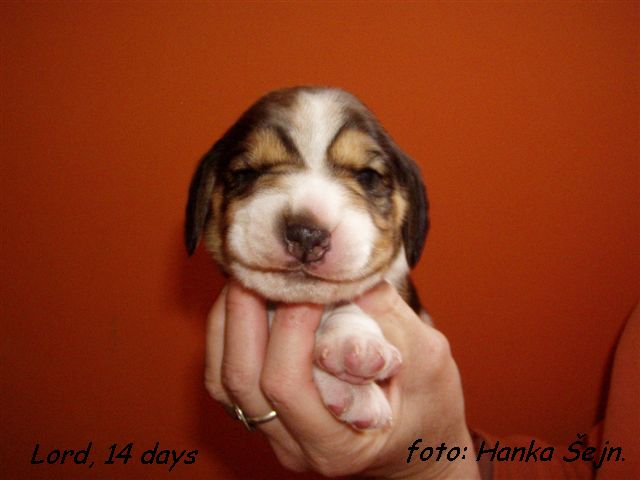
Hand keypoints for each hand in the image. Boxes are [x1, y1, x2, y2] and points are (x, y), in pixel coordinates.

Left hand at [204, 279, 479, 478]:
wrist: (418, 445)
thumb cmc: (429, 408)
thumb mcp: (426, 360)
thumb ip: (387, 318)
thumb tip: (344, 269)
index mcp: (337, 445)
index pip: (291, 386)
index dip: (291, 326)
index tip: (308, 282)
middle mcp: (294, 446)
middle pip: (243, 380)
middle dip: (248, 312)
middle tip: (266, 265)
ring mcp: (272, 433)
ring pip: (223, 379)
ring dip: (229, 319)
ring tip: (250, 273)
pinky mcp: (262, 415)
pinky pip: (224, 376)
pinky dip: (226, 332)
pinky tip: (244, 299)